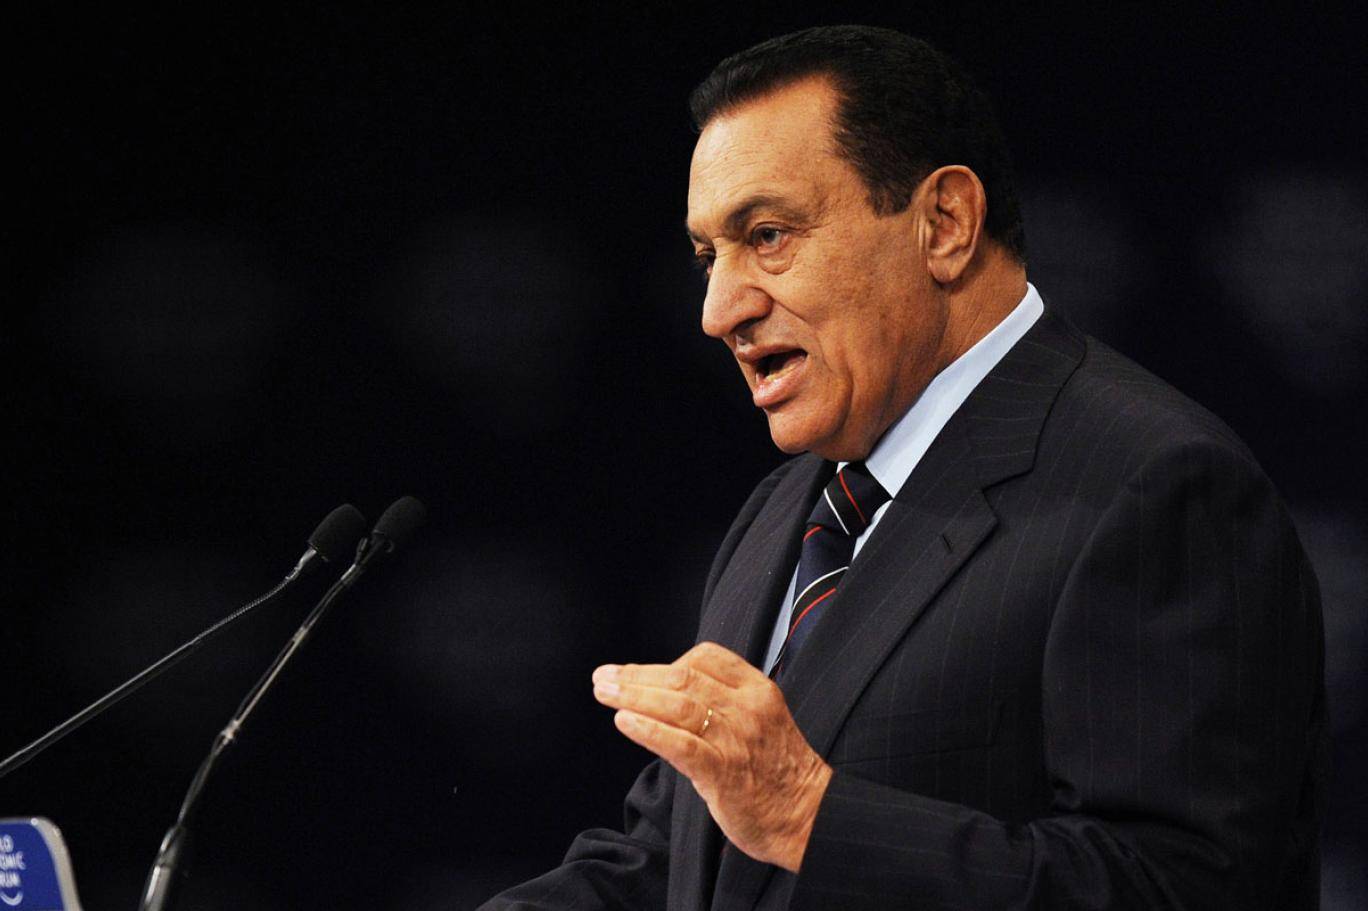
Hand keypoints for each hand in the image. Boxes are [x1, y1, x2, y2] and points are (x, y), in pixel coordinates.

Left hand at [592, 641, 831, 871]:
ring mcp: (736, 739)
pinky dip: (649, 729)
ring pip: (678, 706)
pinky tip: (625, 722)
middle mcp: (747, 708)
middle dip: (637, 676)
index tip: (637, 672)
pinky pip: (681, 744)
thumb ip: (722, 703)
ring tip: (605, 693)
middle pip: (683, 679)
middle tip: (604, 677)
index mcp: (757, 690)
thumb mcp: (760, 721)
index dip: (666, 662)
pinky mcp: (724, 772)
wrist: (809, 817)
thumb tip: (669, 694)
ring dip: (634, 696)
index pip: (706, 657)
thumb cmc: (778, 773)